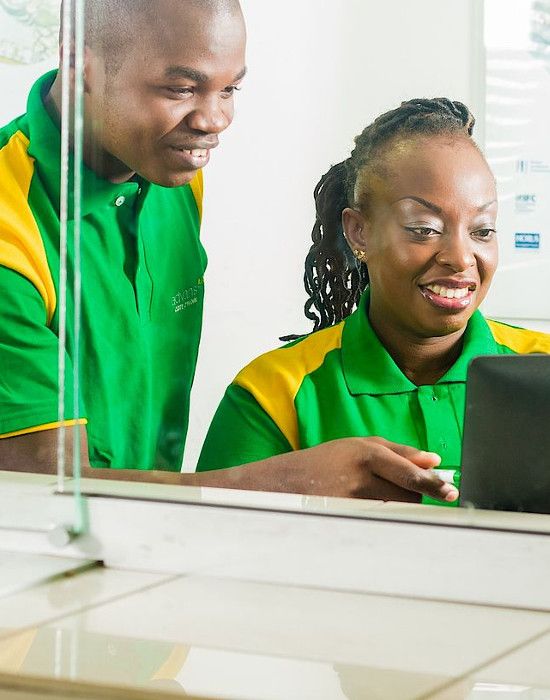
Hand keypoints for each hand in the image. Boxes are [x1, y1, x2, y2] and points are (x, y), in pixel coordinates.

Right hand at [269, 436, 458, 501]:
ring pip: (396, 509)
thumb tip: (434, 461)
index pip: (408, 473)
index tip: (450, 493)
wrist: (286, 481)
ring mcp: (354, 502)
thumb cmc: (327, 461)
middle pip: (407, 494)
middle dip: (412, 494)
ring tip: (375, 496)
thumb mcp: (359, 446)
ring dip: (397, 505)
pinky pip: (379, 521)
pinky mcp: (347, 520)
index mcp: (366, 454)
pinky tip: (366, 509)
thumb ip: (399, 452)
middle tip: (403, 492)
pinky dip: (381, 517)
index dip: (432, 484)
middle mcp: (361, 478)